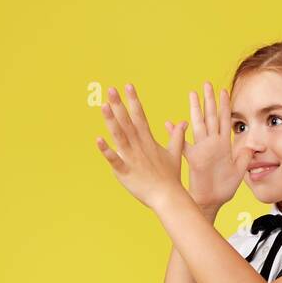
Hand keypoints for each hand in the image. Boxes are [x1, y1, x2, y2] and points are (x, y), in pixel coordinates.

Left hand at [95, 84, 186, 209]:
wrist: (168, 197)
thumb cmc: (171, 177)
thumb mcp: (175, 153)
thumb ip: (176, 136)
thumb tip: (183, 122)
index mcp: (148, 140)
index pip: (140, 116)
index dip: (134, 100)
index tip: (128, 86)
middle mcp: (139, 146)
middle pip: (127, 122)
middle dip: (119, 105)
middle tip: (111, 89)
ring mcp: (132, 158)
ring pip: (119, 136)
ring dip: (111, 121)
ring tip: (104, 106)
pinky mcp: (125, 172)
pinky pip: (114, 160)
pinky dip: (106, 151)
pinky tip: (98, 140)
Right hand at [167, 82, 251, 211]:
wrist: (212, 200)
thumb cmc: (224, 188)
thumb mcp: (239, 171)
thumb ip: (245, 157)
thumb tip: (252, 145)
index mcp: (224, 145)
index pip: (225, 121)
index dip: (225, 106)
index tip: (224, 90)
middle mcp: (212, 143)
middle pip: (210, 117)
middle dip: (209, 100)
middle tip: (207, 84)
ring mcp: (202, 149)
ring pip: (198, 124)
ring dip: (195, 109)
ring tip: (192, 94)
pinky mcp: (193, 157)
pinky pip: (183, 144)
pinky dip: (176, 134)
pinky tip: (170, 122)